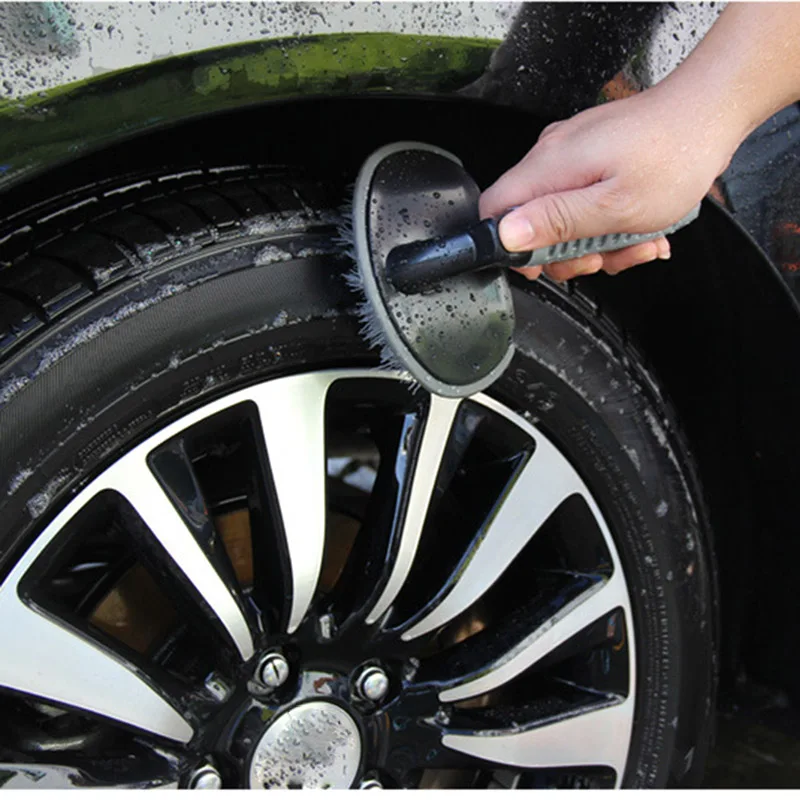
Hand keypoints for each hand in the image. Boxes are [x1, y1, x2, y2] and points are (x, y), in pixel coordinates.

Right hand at [479, 85, 738, 280]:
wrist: (712, 111)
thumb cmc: (674, 156)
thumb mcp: (615, 206)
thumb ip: (557, 221)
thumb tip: (506, 235)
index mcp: (549, 166)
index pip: (494, 210)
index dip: (510, 247)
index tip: (544, 265)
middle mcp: (552, 156)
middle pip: (530, 222)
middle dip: (566, 252)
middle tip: (601, 257)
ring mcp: (572, 155)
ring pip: (562, 218)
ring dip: (597, 243)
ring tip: (637, 242)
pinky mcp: (591, 156)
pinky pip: (584, 202)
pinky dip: (609, 223)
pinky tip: (640, 227)